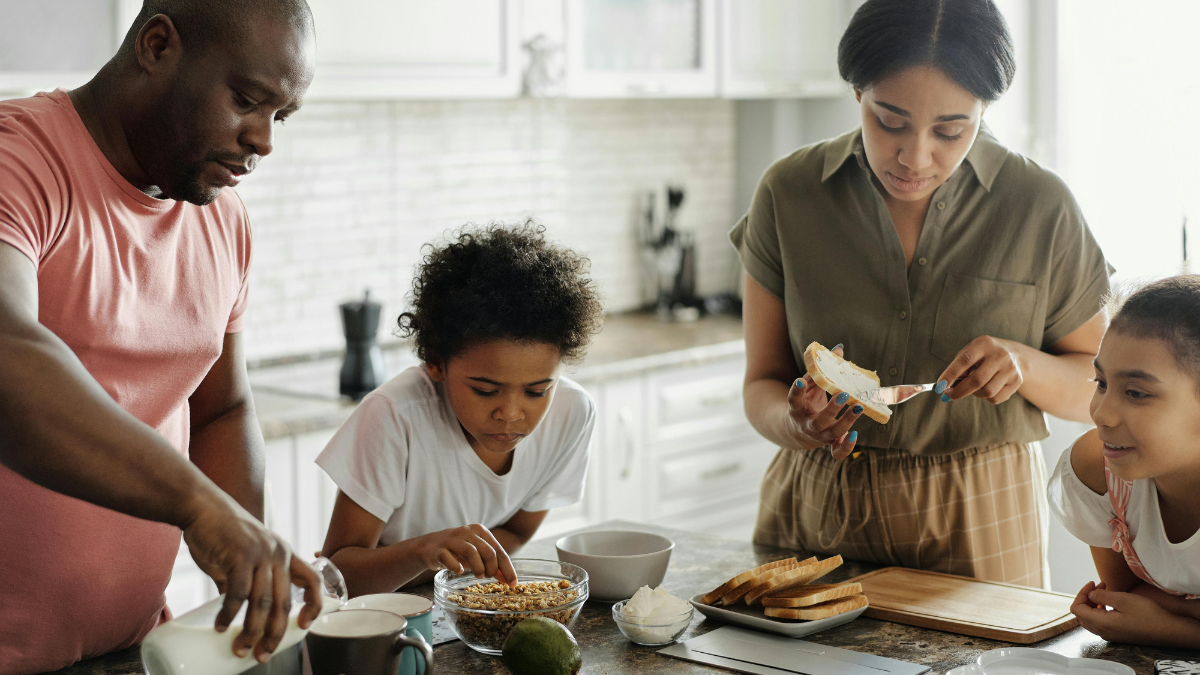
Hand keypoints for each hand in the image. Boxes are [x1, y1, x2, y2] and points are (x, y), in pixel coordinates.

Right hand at [181, 494, 322, 662]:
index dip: (314, 604)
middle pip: (284, 602)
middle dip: (275, 633)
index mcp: (284, 553)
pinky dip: (230, 614)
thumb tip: (237, 610)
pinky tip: (221, 627)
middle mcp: (278, 554)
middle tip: (263, 654)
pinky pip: (238, 593)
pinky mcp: (239, 556)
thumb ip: (246, 580)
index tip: (306, 625)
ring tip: (241, 648)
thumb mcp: (244, 557)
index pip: (312, 579)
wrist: (202, 506)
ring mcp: (260, 555)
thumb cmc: (222, 533)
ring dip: (252, 631)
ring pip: (262, 602)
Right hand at [416, 524, 517, 585]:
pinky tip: (459, 570)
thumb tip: (507, 579)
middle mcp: (467, 532)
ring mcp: (452, 539)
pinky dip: (456, 567)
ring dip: (478, 568)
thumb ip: (491, 564)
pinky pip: (449, 558)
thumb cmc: (456, 551)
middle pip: (488, 552)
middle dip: (492, 569)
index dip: (507, 569)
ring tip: (478, 576)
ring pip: (471, 552)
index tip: (513, 584)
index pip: (499, 551)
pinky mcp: (439, 549)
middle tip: (487, 577)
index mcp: (480, 531)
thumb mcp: (476, 555)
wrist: (428, 547)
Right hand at [786, 345, 862, 458]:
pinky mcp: (828, 445)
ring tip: (859, 407)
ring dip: (846, 421)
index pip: (794, 400)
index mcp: (797, 409)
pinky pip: (837, 452)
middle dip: (832, 408)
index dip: (796, 392)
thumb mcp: (809, 386)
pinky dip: (846, 447)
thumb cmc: (806, 402)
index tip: (799, 381)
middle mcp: (807, 425)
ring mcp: (818, 437)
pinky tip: (855, 435)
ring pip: (832, 434)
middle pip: (819, 421)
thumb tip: (839, 348)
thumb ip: (821, 370)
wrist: (796, 431)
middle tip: (844, 394)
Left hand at [937, 336, 1023, 404]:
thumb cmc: (984, 355)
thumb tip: (947, 385)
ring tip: (973, 388)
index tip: (939, 386)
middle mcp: (999, 355)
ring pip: (987, 392)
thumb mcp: (972, 351)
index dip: (950, 375)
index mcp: (984, 344)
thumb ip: (959, 365)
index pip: (964, 360)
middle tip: (947, 396)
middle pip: (977, 380)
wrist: (1015, 355)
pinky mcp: (1017, 381)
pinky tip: (986, 388)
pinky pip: (996, 398)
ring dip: (974, 394)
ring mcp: (1010, 369)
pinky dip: (986, 398)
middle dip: (959, 391)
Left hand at [1070, 581, 1195, 645]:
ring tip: (1106, 591)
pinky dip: (1101, 610)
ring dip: (1094, 603)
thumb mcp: (1122, 599)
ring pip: (1091, 619)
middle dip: (1086, 597)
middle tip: (1100, 586)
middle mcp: (1102, 632)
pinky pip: (1101, 623)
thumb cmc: (1147, 614)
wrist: (1169, 631)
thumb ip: (1101, 596)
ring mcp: (1111, 635)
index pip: (1076, 609)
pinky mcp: (1119, 635)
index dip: (1081, 593)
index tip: (1093, 582)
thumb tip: (1089, 594)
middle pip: (1082, 614)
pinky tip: (1113, 603)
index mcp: (1100, 624)